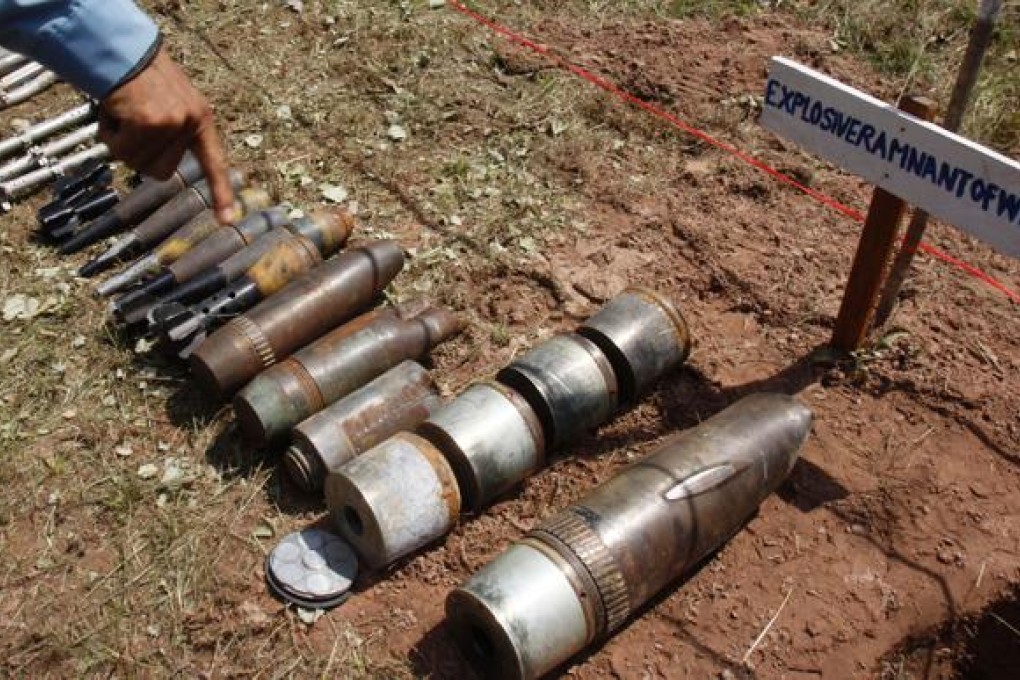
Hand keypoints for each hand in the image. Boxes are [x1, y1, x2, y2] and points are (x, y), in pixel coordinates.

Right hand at [98, 46, 234, 222]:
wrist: (121, 51)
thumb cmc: (140, 80)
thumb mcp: (170, 105)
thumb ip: (172, 135)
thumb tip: (158, 169)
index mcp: (202, 120)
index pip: (214, 162)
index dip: (220, 192)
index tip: (227, 220)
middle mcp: (191, 122)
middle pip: (161, 172)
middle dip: (140, 156)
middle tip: (133, 126)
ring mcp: (172, 123)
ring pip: (138, 163)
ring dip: (122, 143)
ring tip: (124, 114)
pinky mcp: (149, 122)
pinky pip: (122, 149)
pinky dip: (109, 135)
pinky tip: (113, 113)